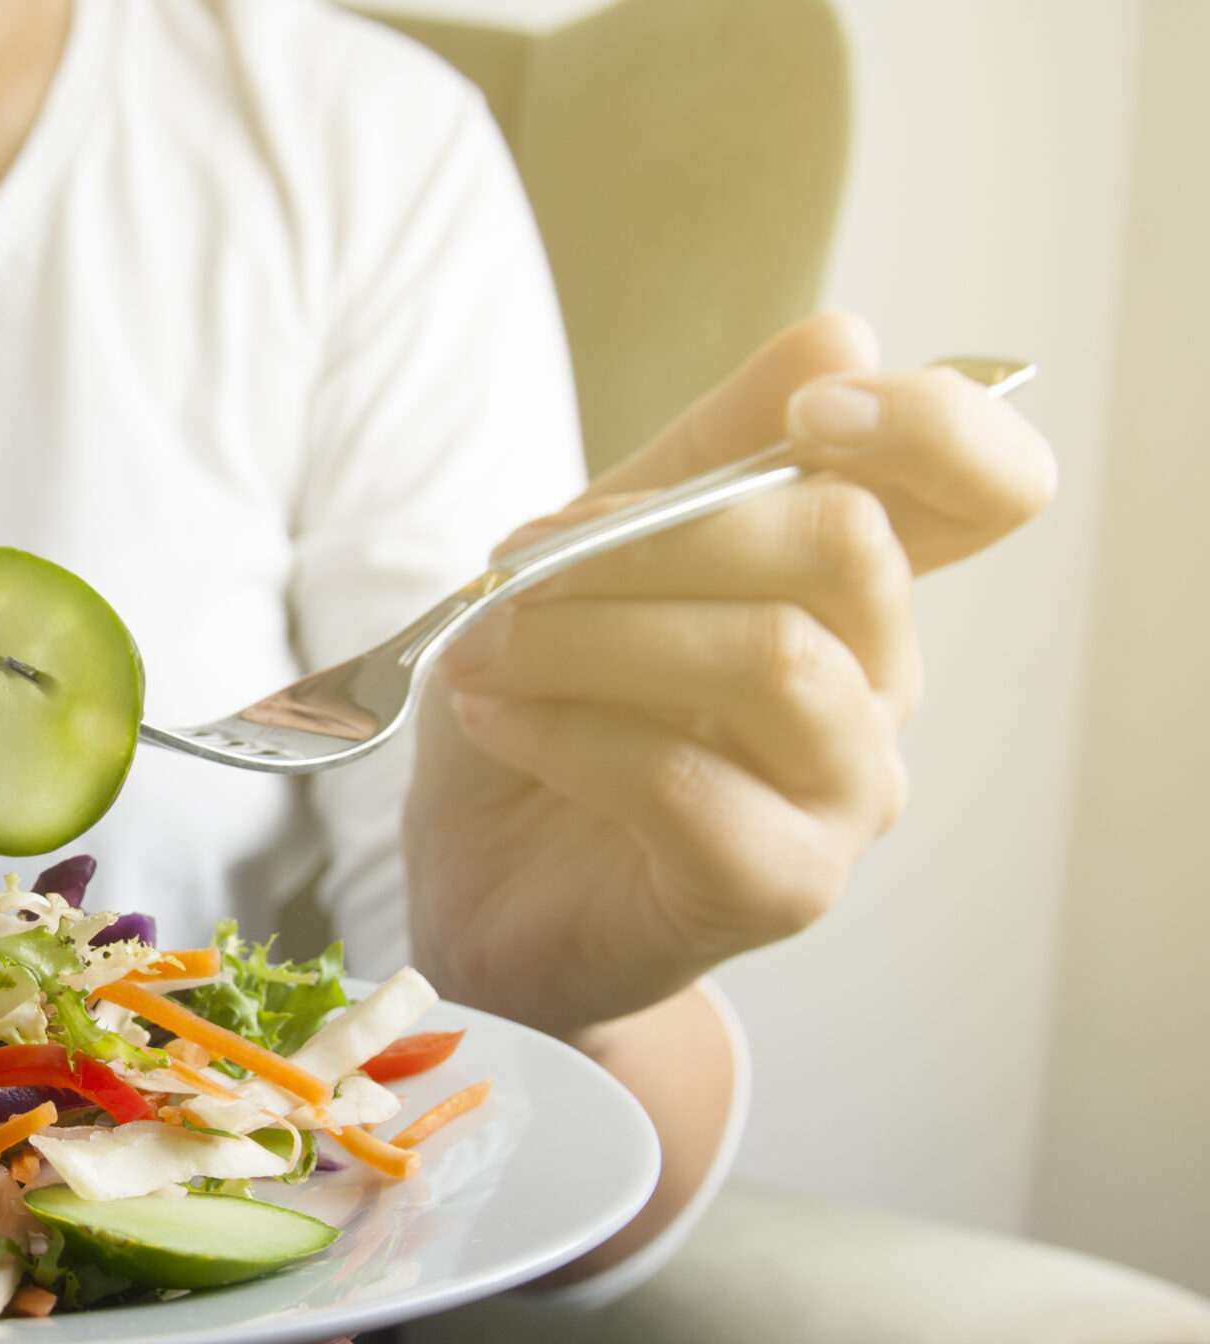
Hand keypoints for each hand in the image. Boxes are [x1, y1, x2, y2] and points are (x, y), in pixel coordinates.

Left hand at [405, 313, 1055, 1040]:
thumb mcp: (588, 559)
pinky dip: (564, 729)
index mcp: (849, 589)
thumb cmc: (543, 714)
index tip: (806, 413)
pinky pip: (688, 780)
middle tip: (511, 566)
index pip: (985, 486)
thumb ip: (701, 460)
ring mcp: (843, 794)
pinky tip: (494, 715)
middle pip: (846, 544)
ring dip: (592, 633)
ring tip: (482, 651)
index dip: (929, 424)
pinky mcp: (779, 887)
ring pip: (774, 658)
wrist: (480, 885)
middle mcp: (876, 686)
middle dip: (658, 532)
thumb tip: (842, 334)